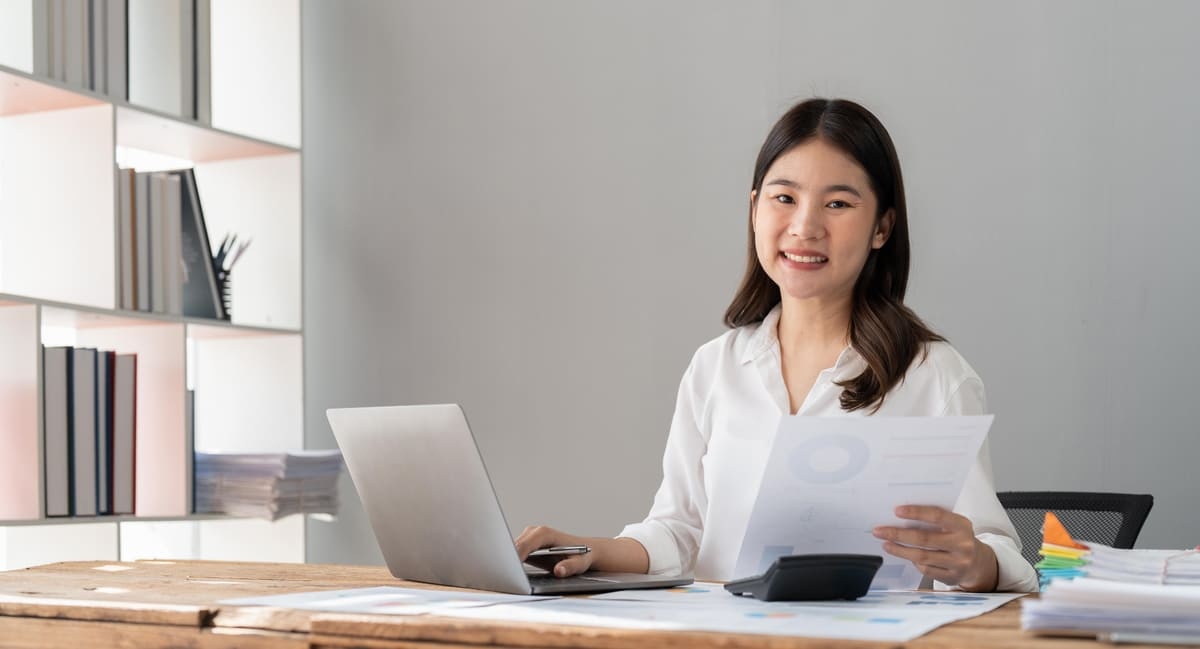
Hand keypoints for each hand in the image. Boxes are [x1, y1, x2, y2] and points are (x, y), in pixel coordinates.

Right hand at [514, 525, 594, 577]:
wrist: (586, 551)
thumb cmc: (582, 556)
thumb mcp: (580, 563)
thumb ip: (569, 567)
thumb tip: (558, 570)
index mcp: (545, 534)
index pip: (524, 545)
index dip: (515, 557)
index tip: (509, 570)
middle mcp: (535, 531)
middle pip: (514, 546)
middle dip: (508, 560)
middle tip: (504, 577)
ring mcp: (529, 536)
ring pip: (511, 548)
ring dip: (508, 561)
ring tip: (506, 576)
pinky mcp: (527, 543)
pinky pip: (514, 551)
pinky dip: (511, 561)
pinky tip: (511, 571)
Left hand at [872, 505, 997, 591]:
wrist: (979, 563)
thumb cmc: (958, 538)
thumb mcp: (954, 524)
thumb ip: (935, 519)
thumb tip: (901, 514)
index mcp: (962, 526)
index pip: (937, 516)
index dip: (916, 512)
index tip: (896, 511)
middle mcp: (962, 544)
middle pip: (925, 539)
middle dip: (898, 534)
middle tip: (879, 530)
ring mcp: (957, 563)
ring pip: (922, 556)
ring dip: (900, 550)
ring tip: (885, 544)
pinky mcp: (951, 577)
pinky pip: (926, 570)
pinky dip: (913, 562)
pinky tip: (904, 555)